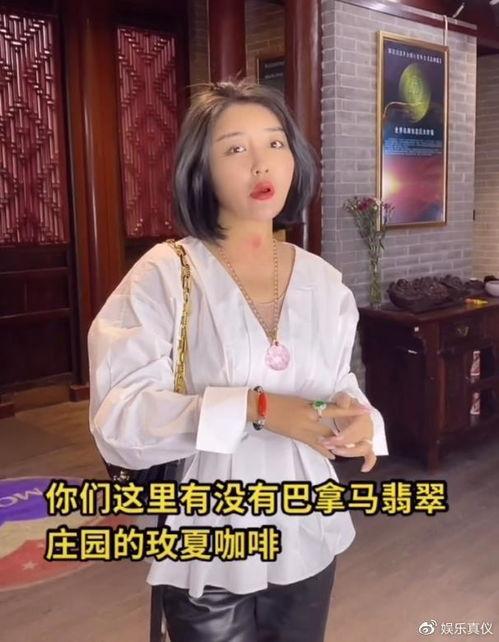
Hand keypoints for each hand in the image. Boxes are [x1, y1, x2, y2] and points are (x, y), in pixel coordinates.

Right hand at [248, 391, 372, 460]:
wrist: (262, 408)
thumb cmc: (281, 400)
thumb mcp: (301, 400)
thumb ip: (315, 406)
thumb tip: (328, 410)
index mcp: (311, 407)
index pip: (335, 409)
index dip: (351, 411)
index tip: (366, 411)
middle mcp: (310, 420)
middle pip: (332, 429)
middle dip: (346, 433)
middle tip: (361, 436)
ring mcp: (303, 431)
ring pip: (326, 440)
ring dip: (337, 444)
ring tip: (350, 447)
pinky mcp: (298, 437)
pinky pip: (314, 446)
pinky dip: (324, 451)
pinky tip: (333, 456)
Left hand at [319, 392, 376, 472]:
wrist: (350, 406)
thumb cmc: (345, 403)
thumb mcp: (342, 397)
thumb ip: (343, 399)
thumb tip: (344, 402)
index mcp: (363, 417)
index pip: (355, 430)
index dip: (344, 436)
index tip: (331, 440)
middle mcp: (368, 428)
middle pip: (359, 441)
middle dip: (342, 445)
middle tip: (325, 443)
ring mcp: (368, 438)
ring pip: (363, 449)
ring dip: (349, 452)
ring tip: (334, 451)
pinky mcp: (366, 445)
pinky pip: (371, 456)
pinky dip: (369, 463)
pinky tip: (363, 469)